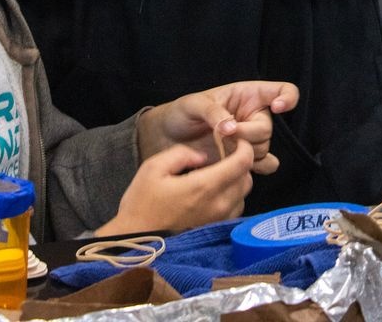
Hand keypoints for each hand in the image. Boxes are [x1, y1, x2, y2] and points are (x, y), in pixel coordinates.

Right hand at [101, 139, 255, 234]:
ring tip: (217, 174)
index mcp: (204, 186)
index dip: (245, 147)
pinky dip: (231, 196)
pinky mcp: (214, 230)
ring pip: (243, 194)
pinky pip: (235, 208)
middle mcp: (218, 205)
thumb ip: (182, 154)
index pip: (243, 163)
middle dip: (240, 163)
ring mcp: (218, 220)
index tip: (236, 140)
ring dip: (236, 181)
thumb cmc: (141, 203)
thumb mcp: (153, 167)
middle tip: (225, 155)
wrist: (135, 241)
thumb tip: (203, 155)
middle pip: (247, 179)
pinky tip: (213, 192)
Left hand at [138, 81, 298, 173]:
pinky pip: (262, 167)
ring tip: (220, 150)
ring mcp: (249, 141)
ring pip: (264, 150)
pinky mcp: (243, 161)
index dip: (287, 98)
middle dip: (246, 135)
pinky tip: (231, 167)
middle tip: (223, 136)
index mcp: (248, 96)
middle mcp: (253, 117)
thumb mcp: (193, 104)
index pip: (284, 91)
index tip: (277, 108)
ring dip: (244, 154)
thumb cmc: (181, 113)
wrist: (165, 140)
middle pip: (268, 130)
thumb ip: (213, 112)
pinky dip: (250, 169)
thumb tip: (231, 128)